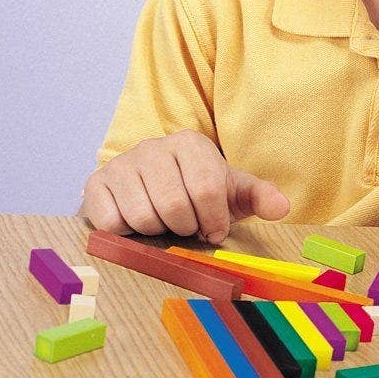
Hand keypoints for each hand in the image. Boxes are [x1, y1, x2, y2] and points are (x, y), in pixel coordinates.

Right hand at [80, 129, 288, 243]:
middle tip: (185, 226)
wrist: (150, 188)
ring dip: (157, 232)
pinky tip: (136, 223)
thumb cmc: (196, 192)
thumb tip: (282, 208)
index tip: (213, 229)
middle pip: (174, 205)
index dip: (213, 220)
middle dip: (185, 227)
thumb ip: (259, 197)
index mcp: (190, 143)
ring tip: (162, 223)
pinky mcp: (96, 184)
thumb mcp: (231, 192)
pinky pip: (112, 223)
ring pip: (143, 217)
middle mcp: (153, 147)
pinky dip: (127, 234)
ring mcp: (122, 164)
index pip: (207, 189)